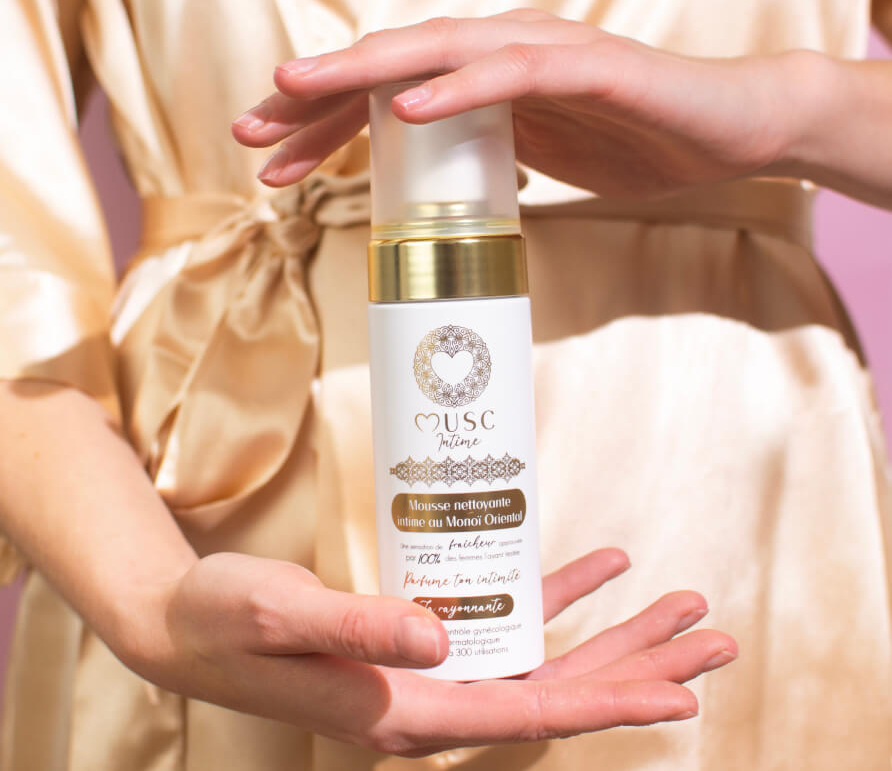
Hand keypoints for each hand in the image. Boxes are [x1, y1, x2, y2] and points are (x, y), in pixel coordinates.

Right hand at [135, 548, 735, 756]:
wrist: (192, 621)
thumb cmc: (229, 618)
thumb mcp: (284, 613)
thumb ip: (359, 624)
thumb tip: (440, 636)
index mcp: (402, 712)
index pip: (527, 715)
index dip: (606, 703)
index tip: (680, 696)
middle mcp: (429, 700)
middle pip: (557, 689)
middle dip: (636, 665)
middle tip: (711, 638)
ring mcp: (430, 671)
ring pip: (545, 659)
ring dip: (611, 633)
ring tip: (678, 606)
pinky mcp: (420, 639)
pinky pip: (505, 621)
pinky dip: (554, 594)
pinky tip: (594, 570)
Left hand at [232, 9, 814, 197]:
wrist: (728, 131)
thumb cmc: (633, 141)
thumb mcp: (539, 155)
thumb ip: (485, 153)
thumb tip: (434, 175)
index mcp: (485, 80)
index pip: (388, 94)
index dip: (323, 123)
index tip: (268, 158)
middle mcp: (504, 53)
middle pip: (393, 67)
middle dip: (316, 97)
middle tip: (248, 128)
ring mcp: (547, 54)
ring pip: (439, 54)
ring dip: (364, 73)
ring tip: (296, 90)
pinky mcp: (592, 69)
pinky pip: (515, 75)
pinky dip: (461, 89)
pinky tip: (409, 106)